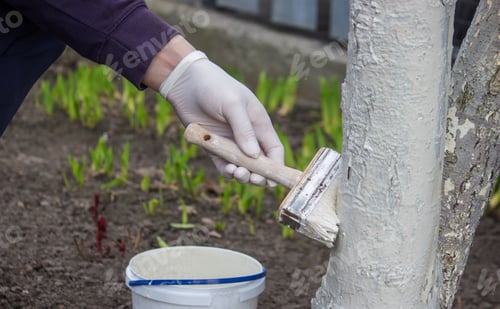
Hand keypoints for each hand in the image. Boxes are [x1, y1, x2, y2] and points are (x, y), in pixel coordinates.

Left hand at [159, 51, 283, 185]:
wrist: (185, 81)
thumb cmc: (214, 87)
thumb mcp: (232, 105)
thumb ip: (244, 130)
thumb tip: (254, 156)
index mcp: (259, 124)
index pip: (274, 150)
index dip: (277, 166)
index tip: (273, 179)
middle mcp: (247, 136)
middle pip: (260, 163)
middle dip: (259, 174)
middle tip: (252, 178)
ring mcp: (230, 142)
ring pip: (242, 167)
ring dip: (242, 174)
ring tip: (237, 172)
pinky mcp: (213, 147)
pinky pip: (223, 165)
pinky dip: (226, 171)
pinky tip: (227, 170)